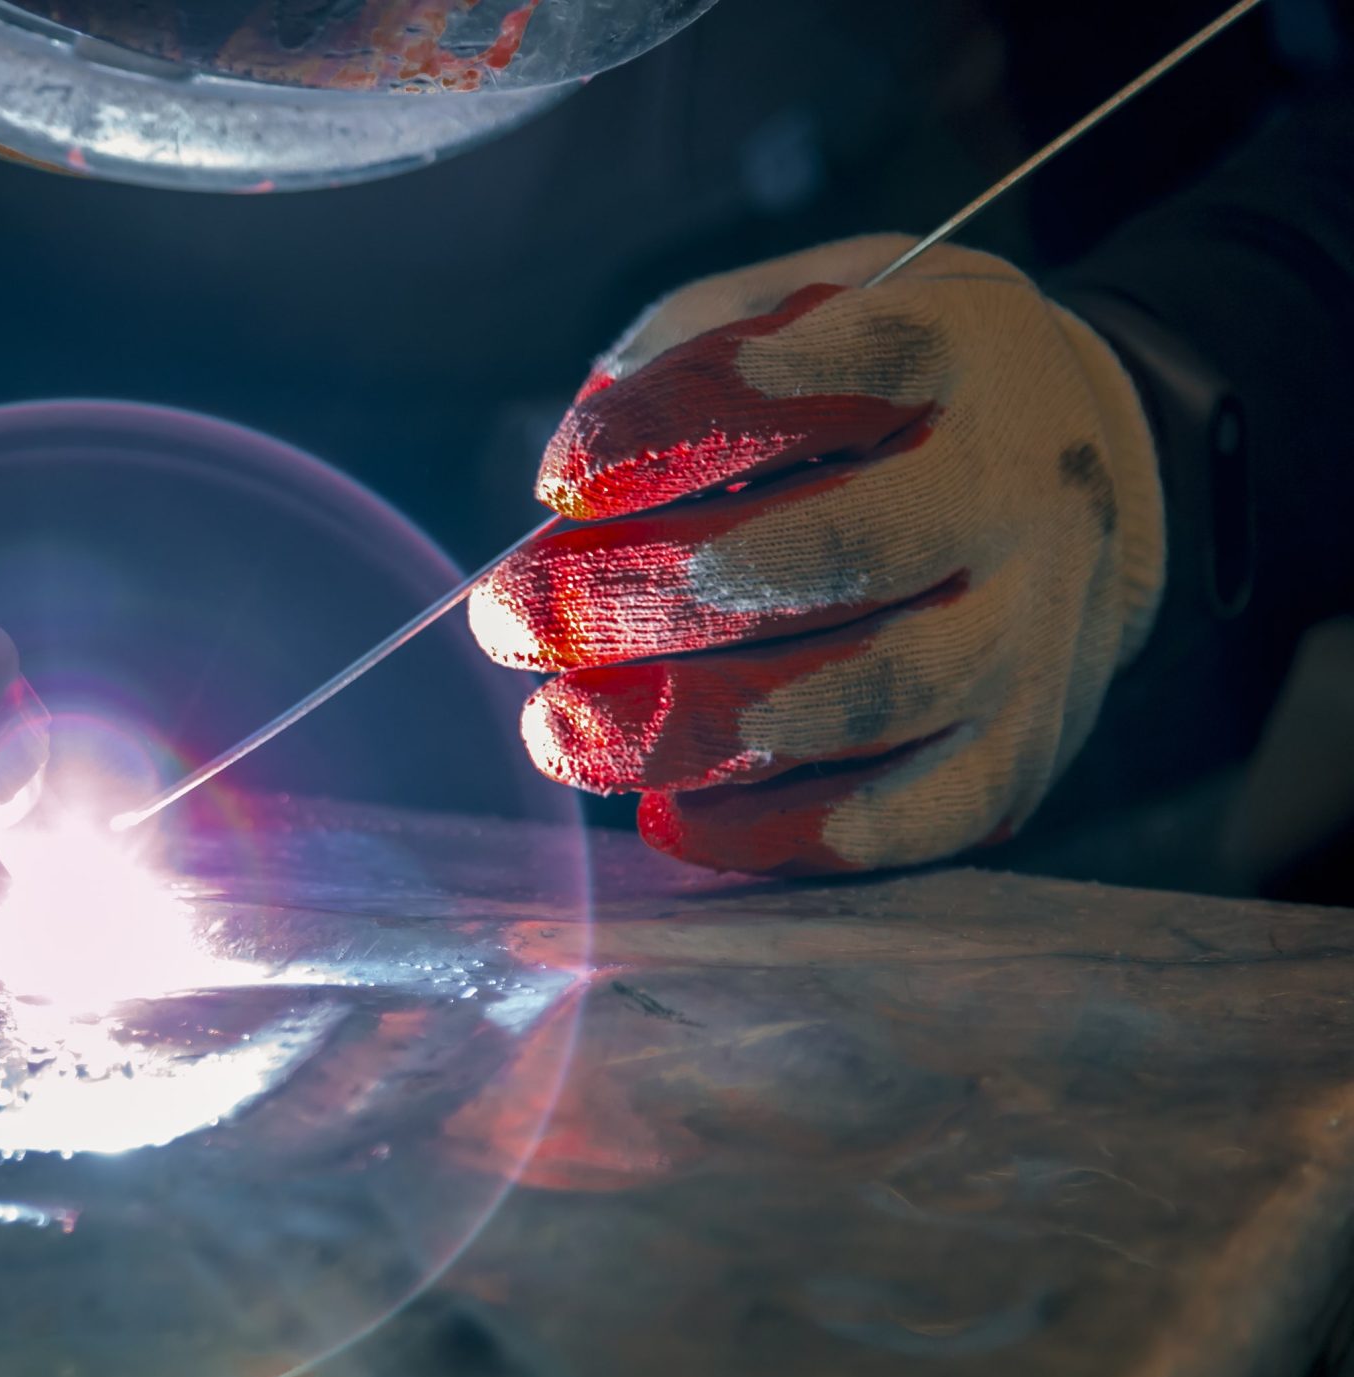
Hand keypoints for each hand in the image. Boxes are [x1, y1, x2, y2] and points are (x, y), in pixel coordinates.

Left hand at [472, 235, 1164, 874]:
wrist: (1112, 476)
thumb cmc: (900, 396)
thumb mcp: (819, 300)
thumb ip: (688, 353)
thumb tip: (567, 482)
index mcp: (961, 351)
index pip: (843, 366)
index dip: (686, 424)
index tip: (564, 479)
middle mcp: (1012, 493)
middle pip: (840, 552)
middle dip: (650, 595)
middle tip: (512, 618)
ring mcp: (1026, 632)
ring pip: (865, 697)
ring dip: (691, 724)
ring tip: (561, 727)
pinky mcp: (1019, 751)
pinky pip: (902, 816)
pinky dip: (774, 828)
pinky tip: (668, 815)